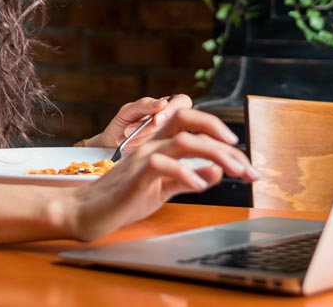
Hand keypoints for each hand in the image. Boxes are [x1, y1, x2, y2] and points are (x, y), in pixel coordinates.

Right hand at [65, 107, 257, 241]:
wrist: (87, 213)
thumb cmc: (123, 199)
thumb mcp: (164, 189)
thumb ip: (189, 178)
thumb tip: (218, 172)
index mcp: (160, 144)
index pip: (194, 127)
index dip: (222, 138)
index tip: (244, 162)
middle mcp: (153, 143)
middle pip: (190, 120)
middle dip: (222, 133)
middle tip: (245, 161)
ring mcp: (143, 156)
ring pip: (184, 140)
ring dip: (216, 154)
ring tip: (235, 172)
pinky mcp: (136, 174)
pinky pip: (163, 164)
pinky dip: (187, 173)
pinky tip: (201, 186)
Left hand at [83, 94, 191, 149]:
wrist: (111, 145)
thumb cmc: (123, 124)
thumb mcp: (129, 110)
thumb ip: (144, 105)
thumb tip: (163, 103)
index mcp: (168, 105)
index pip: (182, 102)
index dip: (172, 111)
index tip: (156, 120)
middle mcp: (173, 121)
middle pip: (175, 122)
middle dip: (150, 129)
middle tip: (129, 131)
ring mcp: (170, 138)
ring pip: (166, 137)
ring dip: (142, 139)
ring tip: (125, 138)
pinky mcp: (164, 153)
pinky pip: (159, 150)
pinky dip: (142, 149)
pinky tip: (130, 147)